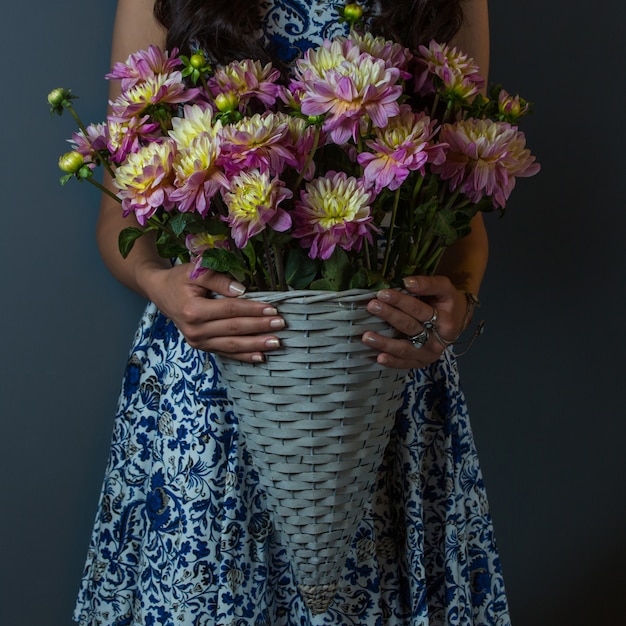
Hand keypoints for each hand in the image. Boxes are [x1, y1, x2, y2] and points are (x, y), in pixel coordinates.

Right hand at [139, 263, 285, 361]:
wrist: (160, 292)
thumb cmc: (180, 279)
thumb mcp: (195, 270)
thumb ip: (218, 278)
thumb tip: (242, 290)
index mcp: (193, 310)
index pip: (230, 310)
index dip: (252, 310)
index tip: (272, 309)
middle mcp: (195, 330)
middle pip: (234, 330)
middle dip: (260, 327)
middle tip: (281, 324)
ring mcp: (197, 341)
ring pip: (231, 346)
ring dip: (256, 345)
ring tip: (276, 343)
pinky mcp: (201, 347)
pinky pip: (225, 353)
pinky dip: (243, 356)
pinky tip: (260, 356)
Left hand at [362, 275, 469, 368]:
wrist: (457, 322)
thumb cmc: (447, 303)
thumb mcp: (445, 289)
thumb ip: (428, 284)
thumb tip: (407, 282)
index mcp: (446, 320)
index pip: (419, 310)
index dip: (401, 301)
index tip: (383, 293)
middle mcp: (438, 340)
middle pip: (410, 327)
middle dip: (389, 316)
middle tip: (372, 306)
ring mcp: (430, 354)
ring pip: (405, 349)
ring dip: (385, 343)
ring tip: (366, 336)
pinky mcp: (421, 363)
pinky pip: (405, 364)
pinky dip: (392, 362)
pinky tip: (378, 357)